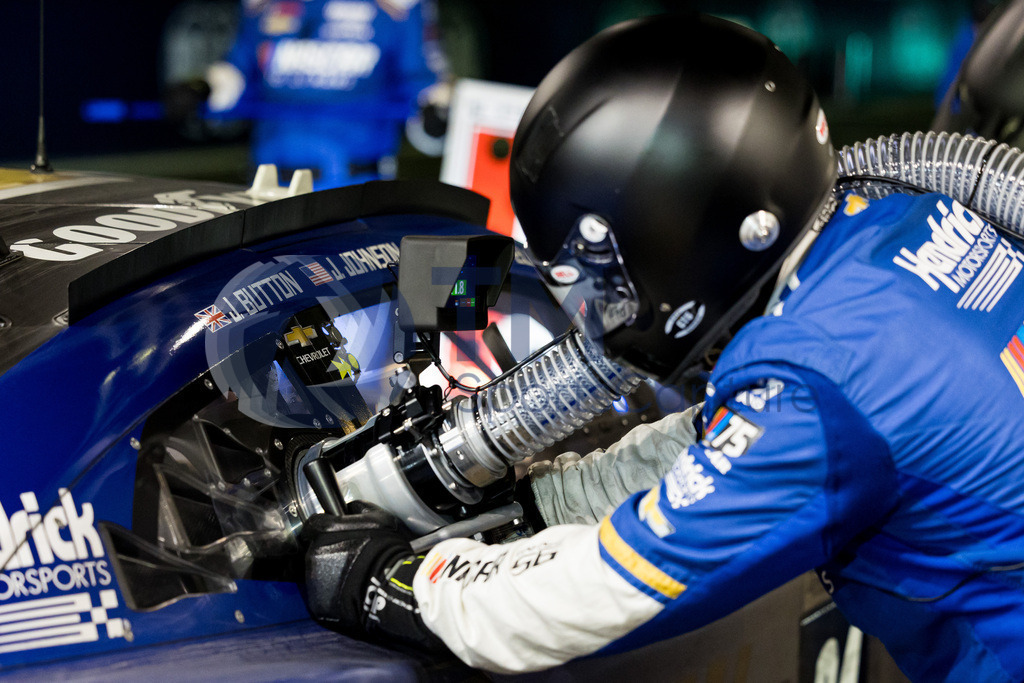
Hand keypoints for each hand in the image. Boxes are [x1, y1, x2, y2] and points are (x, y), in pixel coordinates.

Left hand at [302, 502, 445, 651]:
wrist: (389, 589)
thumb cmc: (385, 551)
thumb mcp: (379, 518)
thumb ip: (359, 508)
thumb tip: (349, 507)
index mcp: (324, 532)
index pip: (312, 525)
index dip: (322, 527)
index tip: (331, 534)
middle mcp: (313, 555)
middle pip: (313, 550)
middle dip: (327, 551)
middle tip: (347, 557)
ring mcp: (313, 582)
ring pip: (316, 573)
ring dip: (328, 572)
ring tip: (349, 576)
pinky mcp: (316, 604)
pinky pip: (320, 595)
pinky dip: (330, 594)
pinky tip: (347, 592)